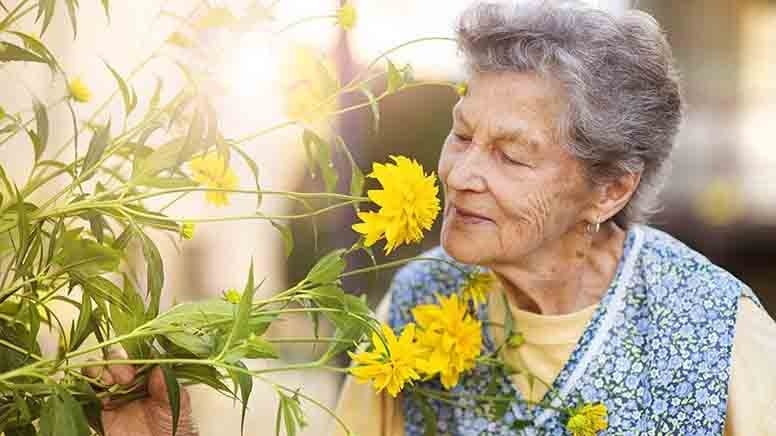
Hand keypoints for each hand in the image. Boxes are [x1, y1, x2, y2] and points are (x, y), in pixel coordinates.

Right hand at [83, 350, 198, 435]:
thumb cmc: (172, 426)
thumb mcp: (175, 403)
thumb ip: (167, 385)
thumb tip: (159, 367)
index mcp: (148, 374)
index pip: (136, 353)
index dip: (132, 356)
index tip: (133, 368)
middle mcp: (128, 380)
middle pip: (113, 358)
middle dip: (115, 362)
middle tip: (124, 378)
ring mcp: (112, 393)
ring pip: (95, 371)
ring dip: (97, 371)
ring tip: (107, 383)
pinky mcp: (98, 409)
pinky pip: (85, 393)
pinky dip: (84, 388)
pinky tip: (97, 396)